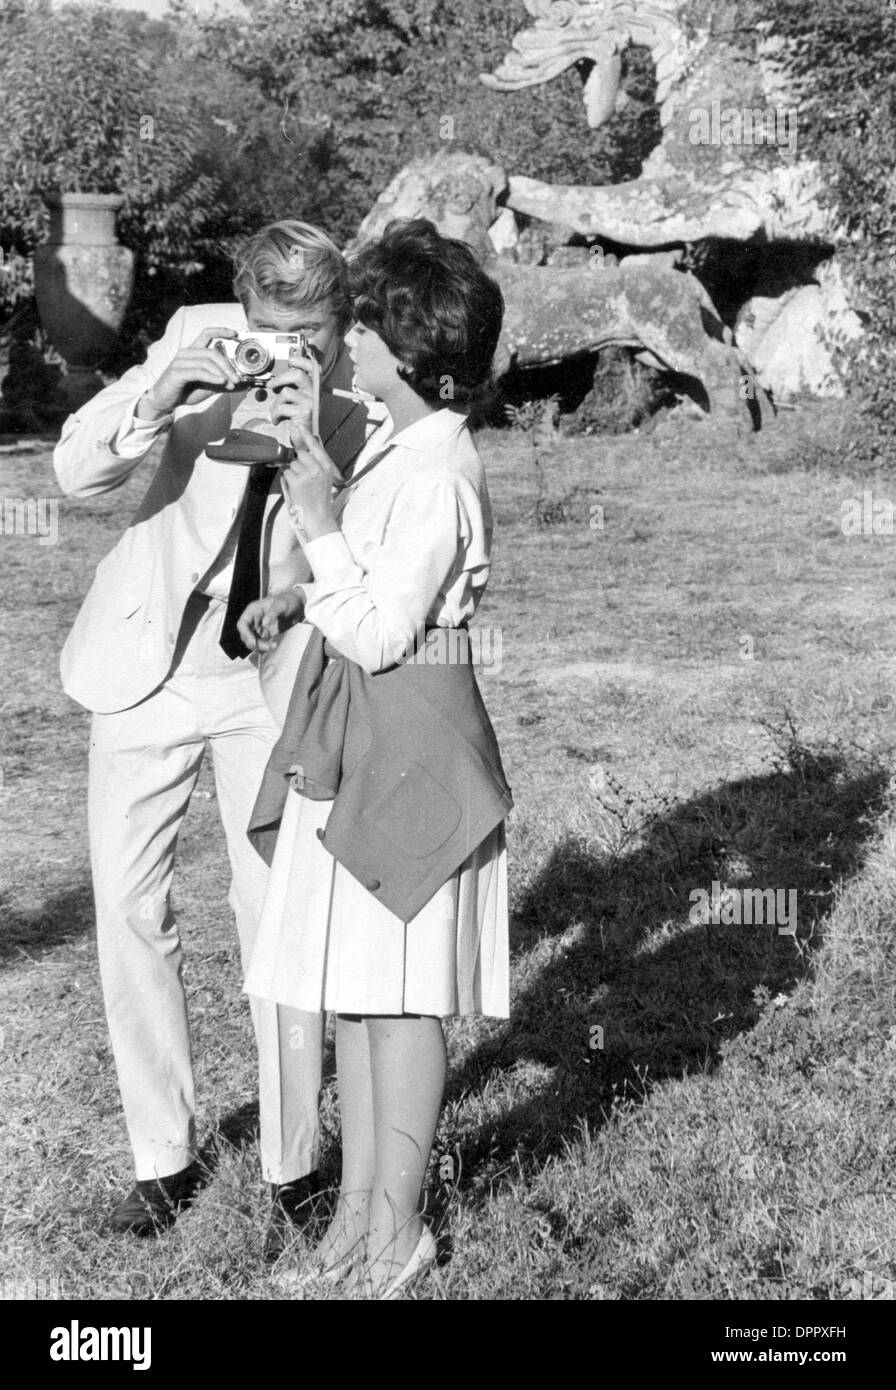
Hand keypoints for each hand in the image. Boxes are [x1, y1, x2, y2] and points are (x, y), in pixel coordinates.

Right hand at [137, 327, 242, 418]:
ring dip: (222, 373)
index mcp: (193, 352)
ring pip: (206, 361)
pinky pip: (198, 371)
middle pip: (212, 352)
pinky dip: (212, 376)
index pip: (207, 334)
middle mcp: (186, 353)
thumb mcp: (209, 386)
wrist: (165, 401)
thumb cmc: (186, 391)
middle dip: (228, 365)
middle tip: (238, 379)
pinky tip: (221, 382)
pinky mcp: (177, 372)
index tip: (236, 334)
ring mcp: (180, 361)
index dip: (221, 331)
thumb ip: (224, 382)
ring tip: (231, 384)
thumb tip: (244, 384)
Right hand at [236, 591, 302, 652]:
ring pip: (252, 641)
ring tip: (272, 646)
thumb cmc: (288, 601)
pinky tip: (273, 646)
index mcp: (253, 610)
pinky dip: (264, 647)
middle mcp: (254, 619)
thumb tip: (264, 623)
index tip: (254, 642)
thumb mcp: (281, 605)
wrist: (298, 605)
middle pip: (246, 635)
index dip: (245, 634)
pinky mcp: (266, 634)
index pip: (242, 624)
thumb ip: (273, 613)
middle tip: (267, 647)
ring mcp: (259, 627)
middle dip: (254, 643)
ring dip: (259, 647)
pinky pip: (260, 643)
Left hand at [268, 347, 318, 431]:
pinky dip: (275, 414)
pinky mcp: (305, 412)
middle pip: (298, 375)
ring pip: (286, 392)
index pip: (314, 368)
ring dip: (276, 402)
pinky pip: (282, 407)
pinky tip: (277, 419)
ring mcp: (311, 403)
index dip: (302, 360)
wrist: (306, 440)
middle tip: (271, 385)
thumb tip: (278, 378)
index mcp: (315, 388)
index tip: (291, 359)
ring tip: (276, 410)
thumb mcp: (298, 401)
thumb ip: (294, 388)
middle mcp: (316, 394)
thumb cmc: (299, 420)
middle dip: (280, 379)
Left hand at [280, 421, 340, 539]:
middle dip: (296, 463)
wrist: (318, 519)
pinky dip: (287, 481)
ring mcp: (308, 474)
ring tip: (299, 487)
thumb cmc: (318, 502)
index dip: (306, 436)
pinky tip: (295, 490)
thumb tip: (298, 456)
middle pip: (300, 454)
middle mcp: (319, 468)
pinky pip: (286, 474)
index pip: (315, 446)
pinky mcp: (298, 481)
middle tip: (300, 477)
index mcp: (327, 467)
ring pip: (291, 465)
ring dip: (291, 474)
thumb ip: (313, 466)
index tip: (299, 426)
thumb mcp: (322, 481)